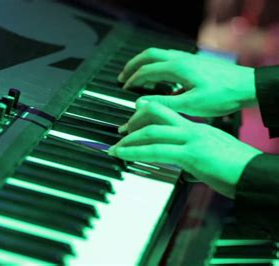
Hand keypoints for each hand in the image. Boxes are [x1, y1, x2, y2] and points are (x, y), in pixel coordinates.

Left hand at [109, 100, 261, 198]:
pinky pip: (156, 150)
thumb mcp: (213, 158)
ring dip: (129, 139)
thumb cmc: (238, 169)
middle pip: (157, 115)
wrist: (254, 173)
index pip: (168, 116)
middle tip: (120, 130)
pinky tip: (123, 154)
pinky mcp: (190, 154)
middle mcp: (193, 129)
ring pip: (152, 132)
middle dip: (135, 121)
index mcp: (199, 129)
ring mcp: (192, 140)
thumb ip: (196, 159)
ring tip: (115, 146)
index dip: (149, 116)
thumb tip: (187, 169)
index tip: (136, 120)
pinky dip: (135, 151)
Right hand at [118, 48, 256, 116]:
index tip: (124, 88)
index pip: (146, 71)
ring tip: (138, 75)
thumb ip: (163, 103)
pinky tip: (162, 78)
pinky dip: (158, 65)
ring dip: (145, 63)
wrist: (248, 87)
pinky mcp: (195, 62)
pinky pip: (170, 58)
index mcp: (177, 68)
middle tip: (123, 76)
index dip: (132, 80)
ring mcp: (189, 58)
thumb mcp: (190, 104)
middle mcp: (181, 59)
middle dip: (133, 65)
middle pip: (149, 55)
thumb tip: (141, 103)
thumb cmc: (223, 95)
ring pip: (159, 55)